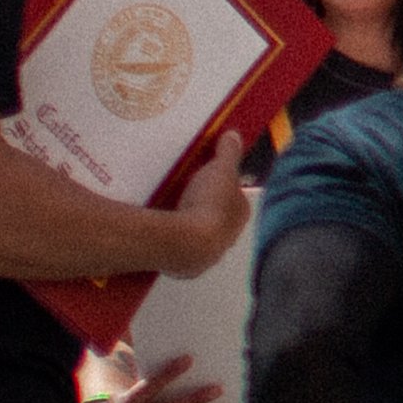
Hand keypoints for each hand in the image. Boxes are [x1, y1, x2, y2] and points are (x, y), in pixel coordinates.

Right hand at [152, 160, 255, 279]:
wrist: (185, 242)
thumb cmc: (209, 204)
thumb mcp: (221, 169)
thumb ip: (228, 152)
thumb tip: (234, 136)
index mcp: (240, 213)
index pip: (234, 196)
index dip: (222, 184)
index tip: (206, 176)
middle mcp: (228, 237)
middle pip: (216, 217)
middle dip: (204, 206)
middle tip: (184, 191)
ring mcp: (208, 254)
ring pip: (199, 235)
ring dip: (188, 224)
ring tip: (169, 209)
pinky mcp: (186, 266)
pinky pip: (180, 248)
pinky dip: (174, 240)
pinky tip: (162, 231)